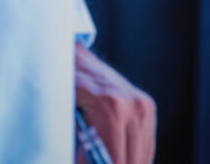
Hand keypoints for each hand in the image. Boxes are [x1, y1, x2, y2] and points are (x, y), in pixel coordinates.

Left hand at [75, 42, 153, 163]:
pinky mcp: (148, 107)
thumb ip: (81, 143)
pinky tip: (118, 156)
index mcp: (112, 109)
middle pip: (132, 160)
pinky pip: (146, 143)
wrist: (74, 56)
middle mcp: (134, 107)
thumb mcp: (63, 112)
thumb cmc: (62, 85)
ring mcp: (144, 106)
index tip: (83, 163)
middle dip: (113, 163)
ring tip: (103, 157)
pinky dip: (134, 154)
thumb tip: (80, 161)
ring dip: (125, 161)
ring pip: (143, 155)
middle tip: (92, 161)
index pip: (116, 159)